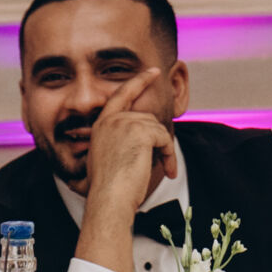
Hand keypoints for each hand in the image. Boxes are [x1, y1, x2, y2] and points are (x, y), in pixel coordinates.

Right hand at [83, 74, 175, 215]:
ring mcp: (125, 123)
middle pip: (147, 119)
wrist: (109, 199)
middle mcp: (111, 120)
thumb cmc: (108, 189)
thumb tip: (143, 139)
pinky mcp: (140, 131)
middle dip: (159, 141)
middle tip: (165, 165)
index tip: (152, 71)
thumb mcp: (107, 159)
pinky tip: (167, 171)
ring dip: (165, 151)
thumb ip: (119, 143)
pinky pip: (165, 138)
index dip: (138, 81)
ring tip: (164, 170)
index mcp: (101, 125)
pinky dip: (170, 155)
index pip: (122, 95)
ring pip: (158, 129)